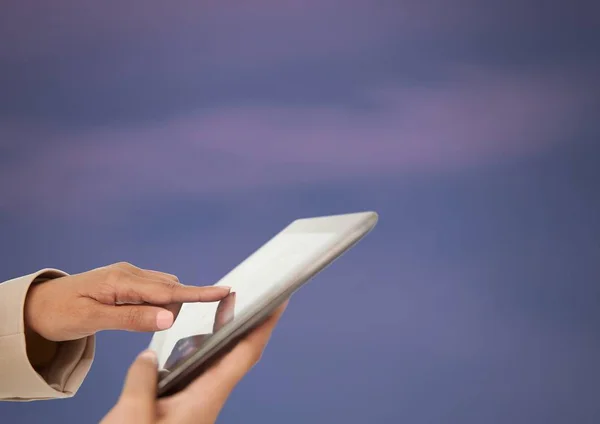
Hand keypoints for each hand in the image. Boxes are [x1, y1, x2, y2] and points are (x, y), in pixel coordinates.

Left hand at [24, 262, 229, 341]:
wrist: (38, 306)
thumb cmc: (60, 313)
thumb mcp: (92, 320)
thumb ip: (132, 319)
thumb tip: (168, 318)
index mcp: (121, 280)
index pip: (168, 290)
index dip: (199, 293)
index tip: (224, 292)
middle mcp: (129, 273)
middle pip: (170, 290)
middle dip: (173, 308)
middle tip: (147, 326)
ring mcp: (128, 276)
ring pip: (163, 289)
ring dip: (163, 307)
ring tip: (134, 321)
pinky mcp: (127, 282)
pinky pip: (153, 291)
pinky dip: (156, 304)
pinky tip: (142, 314)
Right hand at [101, 302, 287, 423]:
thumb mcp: (132, 414)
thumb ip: (143, 378)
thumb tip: (149, 356)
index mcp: (206, 399)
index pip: (245, 354)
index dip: (264, 327)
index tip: (279, 304)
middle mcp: (207, 400)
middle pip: (236, 356)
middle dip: (247, 325)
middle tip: (247, 298)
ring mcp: (196, 407)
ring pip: (215, 366)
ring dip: (219, 339)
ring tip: (218, 313)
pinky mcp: (182, 412)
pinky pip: (195, 376)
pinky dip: (195, 355)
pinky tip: (181, 348)